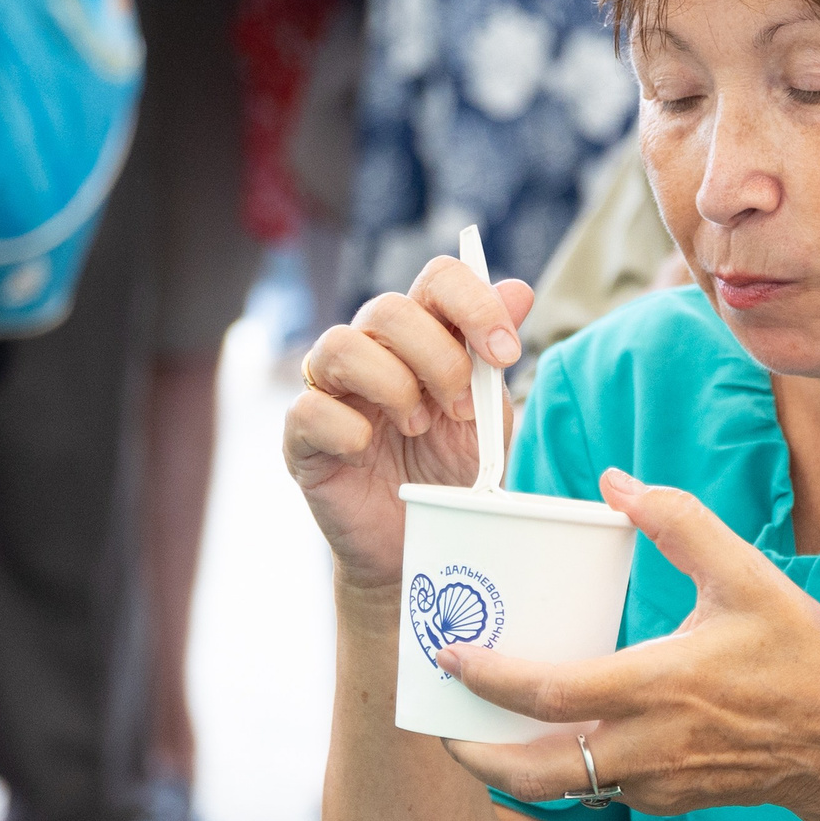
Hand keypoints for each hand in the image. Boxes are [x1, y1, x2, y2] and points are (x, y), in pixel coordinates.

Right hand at [286, 256, 529, 584]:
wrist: (416, 542)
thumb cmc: (449, 470)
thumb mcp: (487, 415)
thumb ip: (494, 357)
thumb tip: (518, 289)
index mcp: (420, 334)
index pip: (438, 278)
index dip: (475, 304)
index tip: (506, 354)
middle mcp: (370, 349)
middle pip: (389, 308)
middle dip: (439, 358)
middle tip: (460, 411)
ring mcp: (330, 390)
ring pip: (340, 345)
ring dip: (392, 387)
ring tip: (416, 427)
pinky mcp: (301, 436)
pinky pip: (309, 409)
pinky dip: (347, 429)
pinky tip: (368, 451)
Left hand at [434, 470, 819, 815]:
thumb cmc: (799, 655)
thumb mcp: (746, 576)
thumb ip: (680, 522)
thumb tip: (616, 481)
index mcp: (657, 686)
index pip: (547, 693)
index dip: (487, 677)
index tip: (449, 655)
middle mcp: (646, 746)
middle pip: (532, 768)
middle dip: (475, 752)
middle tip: (440, 721)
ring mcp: (655, 782)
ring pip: (561, 785)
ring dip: (513, 765)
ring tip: (480, 729)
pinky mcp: (667, 800)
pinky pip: (598, 786)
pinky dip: (564, 767)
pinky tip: (554, 734)